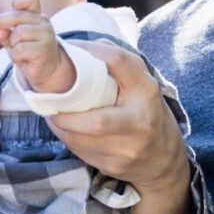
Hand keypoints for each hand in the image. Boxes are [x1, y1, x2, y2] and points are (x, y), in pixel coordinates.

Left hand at [0, 0, 73, 93]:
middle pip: (17, 16)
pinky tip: (24, 59)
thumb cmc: (28, 52)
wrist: (46, 71)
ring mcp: (46, 35)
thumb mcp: (12, 40)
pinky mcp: (44, 49)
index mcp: (37, 16)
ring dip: (12, 45)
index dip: (19, 2)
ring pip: (18, 34)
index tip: (12, 7)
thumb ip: (3, 33)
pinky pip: (20, 49)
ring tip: (18, 51)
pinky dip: (16, 56)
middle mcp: (44, 22)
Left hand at [47, 43, 192, 213]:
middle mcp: (140, 120)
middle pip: (96, 120)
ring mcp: (128, 148)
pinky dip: (68, 140)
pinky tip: (66, 131)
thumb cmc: (145, 111)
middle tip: (50, 101)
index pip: (118, 61)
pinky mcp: (115, 165)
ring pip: (82, 140)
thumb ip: (117, 62)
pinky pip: (82, 152)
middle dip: (66, 113)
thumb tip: (79, 47)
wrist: (163, 159)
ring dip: (61, 127)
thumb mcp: (141, 83)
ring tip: (53, 114)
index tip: (68, 50)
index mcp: (146, 90)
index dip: (89, 52)